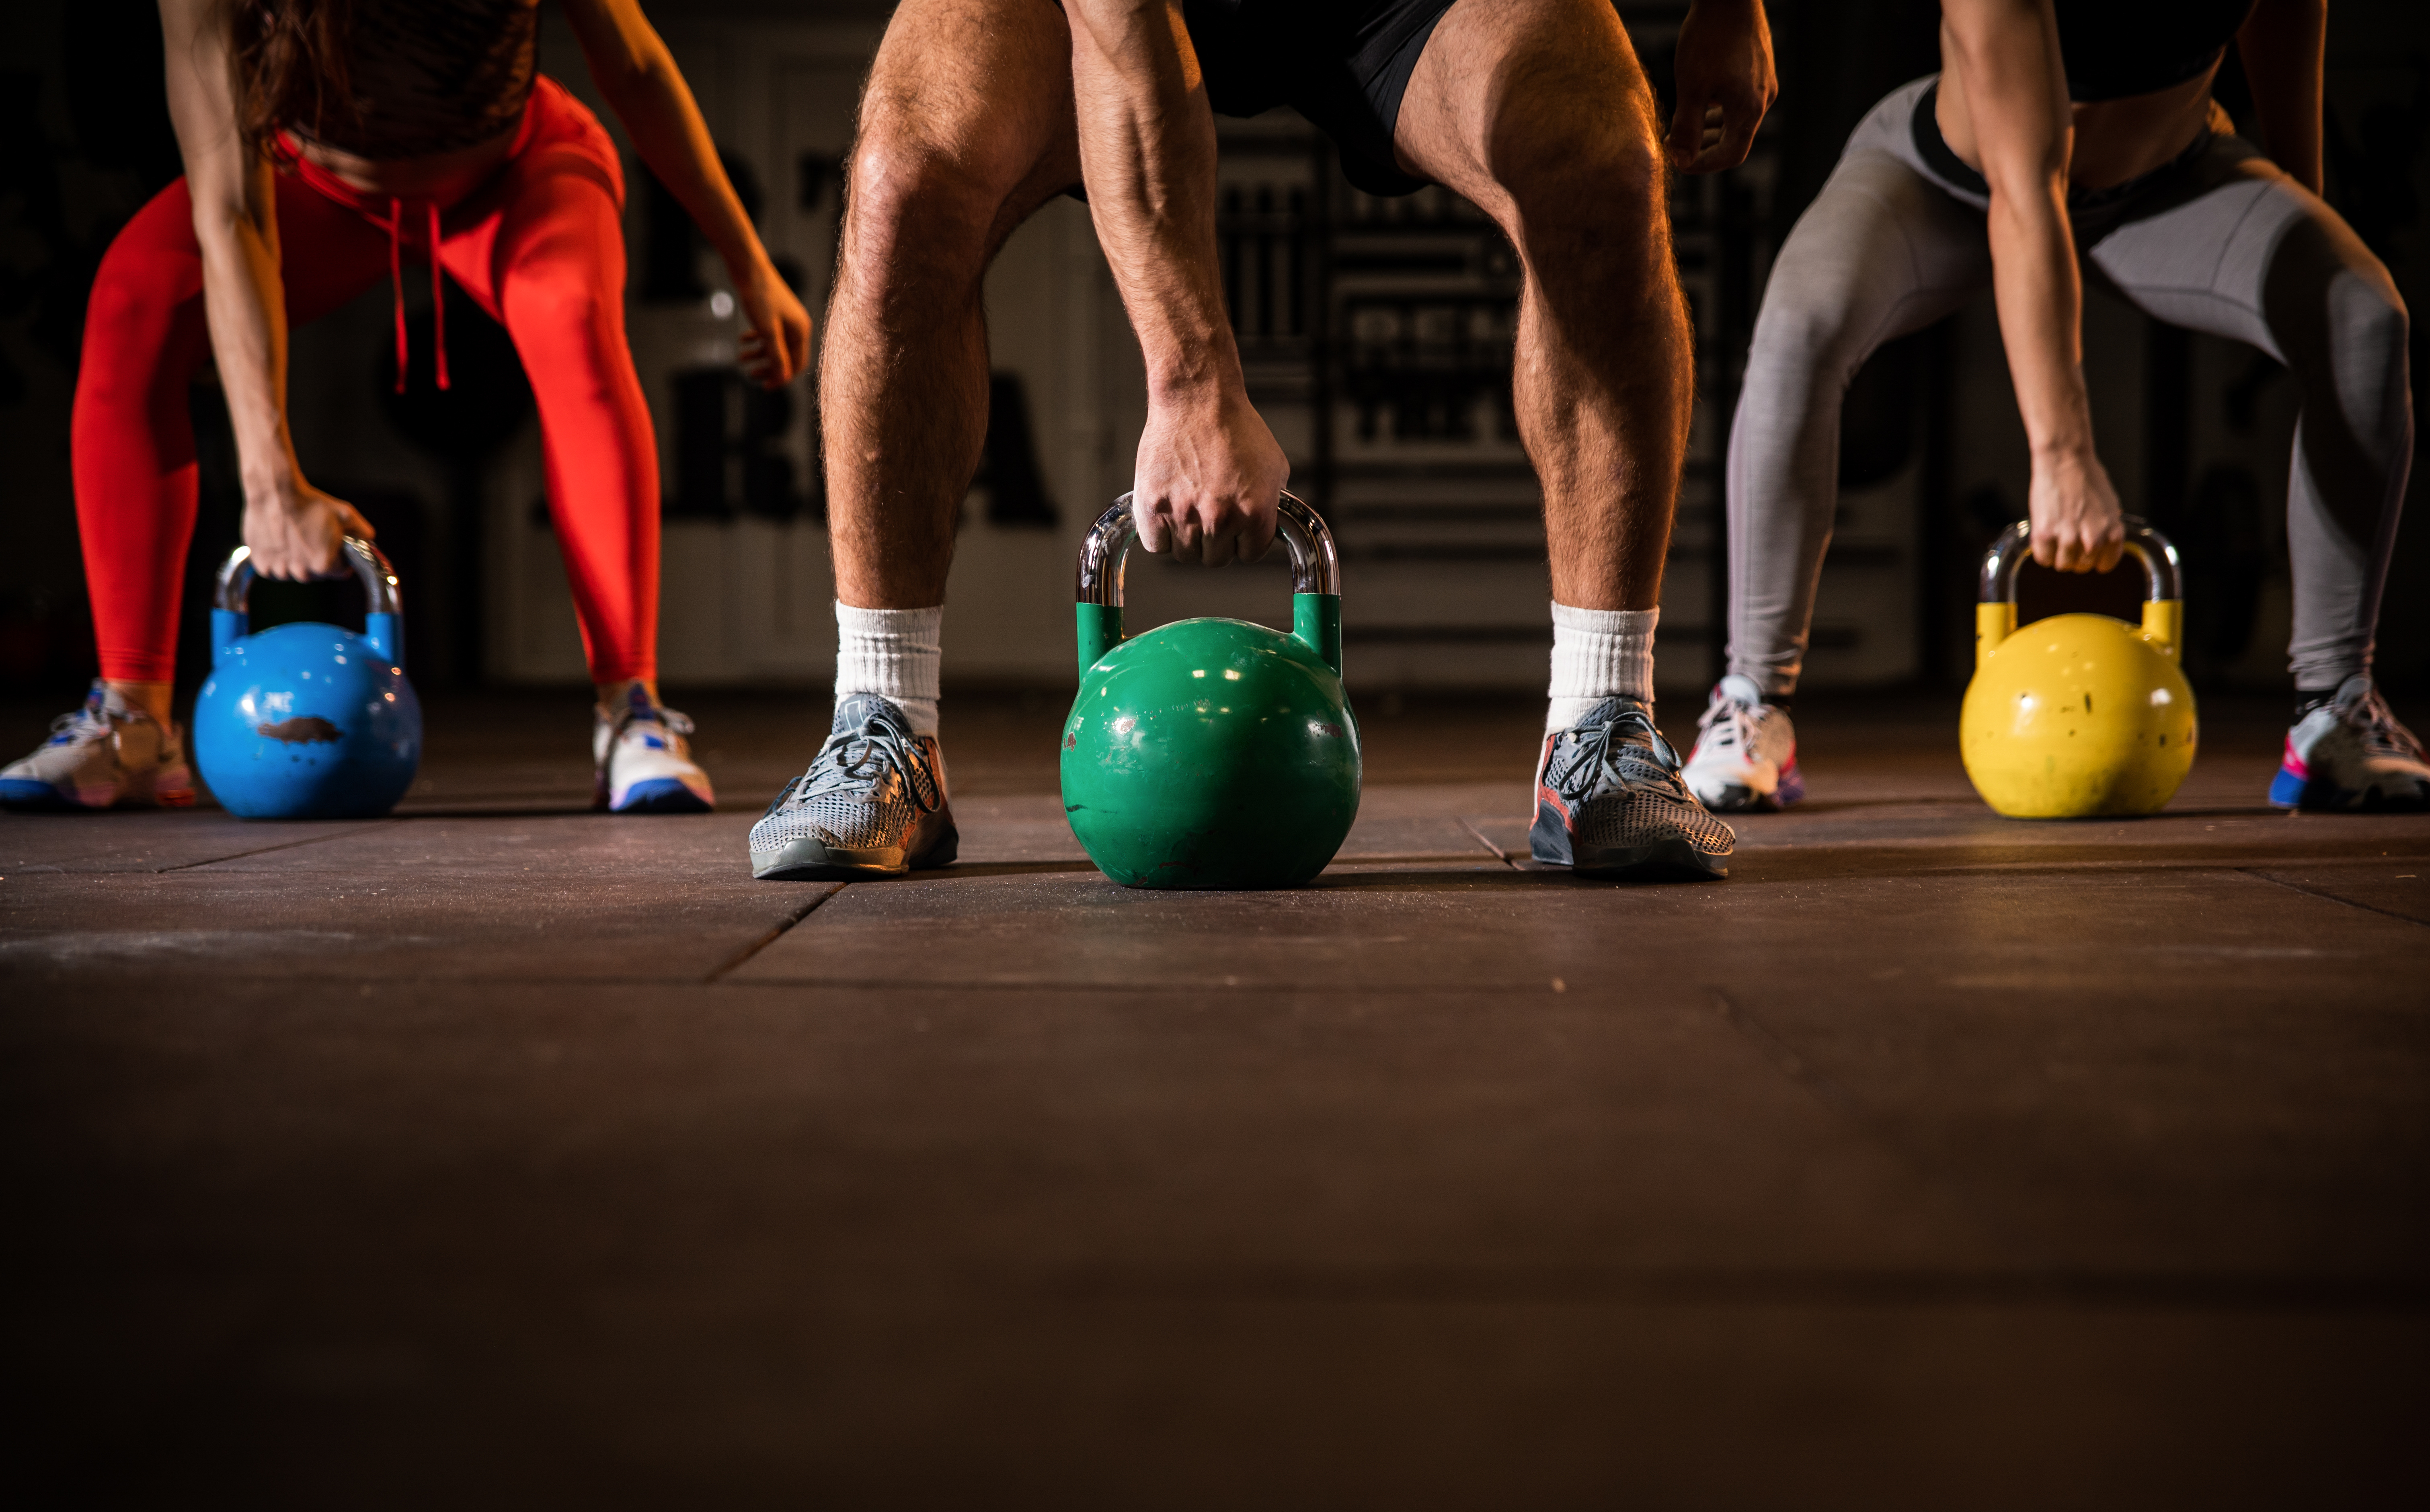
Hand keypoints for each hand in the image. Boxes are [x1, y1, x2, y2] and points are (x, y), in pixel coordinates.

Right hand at [243, 477, 373, 580]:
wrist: (275, 492)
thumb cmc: (310, 502)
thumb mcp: (345, 514)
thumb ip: (362, 532)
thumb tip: (369, 541)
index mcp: (324, 565)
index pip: (339, 572)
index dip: (340, 560)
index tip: (335, 549)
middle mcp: (302, 572)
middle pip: (315, 575)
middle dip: (317, 561)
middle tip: (311, 542)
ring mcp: (280, 569)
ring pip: (292, 574)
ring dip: (294, 563)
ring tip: (293, 541)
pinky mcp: (260, 563)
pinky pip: (270, 571)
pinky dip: (274, 562)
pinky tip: (278, 545)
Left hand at [733, 257, 811, 388]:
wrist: (749, 268)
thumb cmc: (760, 298)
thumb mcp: (768, 331)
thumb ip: (777, 356)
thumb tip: (784, 379)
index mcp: (801, 331)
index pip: (798, 364)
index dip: (783, 377)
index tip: (766, 387)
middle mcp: (796, 326)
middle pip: (786, 356)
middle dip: (769, 368)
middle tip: (751, 376)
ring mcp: (785, 318)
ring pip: (775, 345)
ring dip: (759, 355)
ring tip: (741, 359)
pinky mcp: (773, 312)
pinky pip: (768, 333)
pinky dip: (756, 340)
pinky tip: (742, 341)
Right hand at [1132, 386, 1289, 567]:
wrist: (1197, 400)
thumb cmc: (1235, 426)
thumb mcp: (1274, 467)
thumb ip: (1271, 503)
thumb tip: (1267, 525)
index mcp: (1254, 513)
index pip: (1250, 554)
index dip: (1244, 540)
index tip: (1237, 528)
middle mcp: (1219, 519)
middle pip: (1216, 559)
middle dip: (1216, 541)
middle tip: (1210, 515)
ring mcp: (1184, 515)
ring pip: (1185, 554)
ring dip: (1188, 538)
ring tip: (1189, 508)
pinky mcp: (1153, 506)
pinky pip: (1156, 544)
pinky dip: (1160, 534)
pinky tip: (1168, 512)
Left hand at [1669, 0, 1776, 173]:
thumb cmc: (1710, 37)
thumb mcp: (1691, 87)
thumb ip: (1687, 127)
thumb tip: (1681, 160)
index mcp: (1750, 109)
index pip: (1731, 156)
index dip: (1703, 164)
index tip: (1679, 162)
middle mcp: (1764, 99)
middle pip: (1735, 139)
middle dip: (1705, 148)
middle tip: (1677, 146)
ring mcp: (1764, 83)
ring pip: (1737, 119)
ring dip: (1711, 129)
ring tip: (1685, 126)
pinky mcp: (1760, 69)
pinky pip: (1740, 100)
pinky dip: (1720, 109)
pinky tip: (1702, 98)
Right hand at [2026, 448, 2126, 572]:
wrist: (2065, 460)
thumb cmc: (2087, 477)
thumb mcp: (2109, 505)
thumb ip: (2107, 528)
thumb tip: (2101, 544)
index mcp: (2113, 531)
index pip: (2105, 564)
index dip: (2094, 560)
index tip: (2086, 554)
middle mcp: (2093, 538)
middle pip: (2081, 567)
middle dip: (2074, 556)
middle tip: (2067, 538)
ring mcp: (2068, 538)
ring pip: (2062, 565)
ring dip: (2057, 553)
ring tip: (2055, 535)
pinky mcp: (2045, 534)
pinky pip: (2043, 559)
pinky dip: (2042, 551)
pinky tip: (2044, 534)